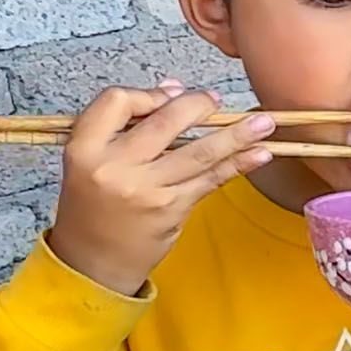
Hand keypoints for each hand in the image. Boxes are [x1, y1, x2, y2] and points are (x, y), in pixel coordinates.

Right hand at [47, 82, 277, 295]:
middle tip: (216, 100)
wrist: (92, 260)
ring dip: (237, 134)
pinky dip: (238, 164)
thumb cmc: (94, 204)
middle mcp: (114, 166)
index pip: (117, 100)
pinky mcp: (171, 209)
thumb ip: (125, 127)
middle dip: (200, 105)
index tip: (171, 93)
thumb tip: (173, 90)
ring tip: (265, 123)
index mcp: (85, 147)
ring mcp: (146, 189)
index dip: (148, 93)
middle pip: (166, 121)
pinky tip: (259, 154)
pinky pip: (210, 179)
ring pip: (198, 151)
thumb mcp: (90, 160)